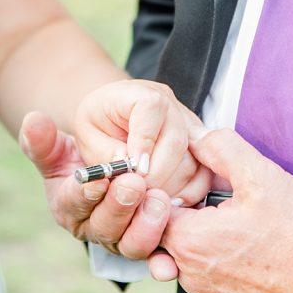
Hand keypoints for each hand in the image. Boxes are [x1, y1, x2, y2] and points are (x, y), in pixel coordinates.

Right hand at [19, 111, 176, 273]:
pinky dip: (163, 258)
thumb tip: (32, 121)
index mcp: (69, 208)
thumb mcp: (61, 152)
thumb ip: (45, 141)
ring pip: (133, 244)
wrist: (115, 175)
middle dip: (120, 205)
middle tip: (135, 183)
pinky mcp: (152, 246)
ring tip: (159, 200)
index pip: (73, 203)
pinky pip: (158, 257)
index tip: (98, 178)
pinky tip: (171, 256)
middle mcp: (96, 230)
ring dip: (147, 225)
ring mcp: (124, 242)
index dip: (85, 192)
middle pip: (106, 226)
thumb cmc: (83, 163)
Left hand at [74, 79, 213, 206]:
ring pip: (194, 158)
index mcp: (139, 93)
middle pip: (177, 139)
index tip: (134, 169)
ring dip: (173, 185)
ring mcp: (189, 125)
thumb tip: (132, 174)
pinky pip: (204, 170)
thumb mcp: (88, 136)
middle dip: (158, 173)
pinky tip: (171, 200)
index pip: (152, 108)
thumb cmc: (99, 124)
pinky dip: (190, 190)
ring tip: (151, 198)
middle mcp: (171, 105)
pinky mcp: (199, 144)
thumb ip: (107, 153)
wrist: (112, 117)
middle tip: (140, 193)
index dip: (145, 141)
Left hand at [158, 126, 292, 292]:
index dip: (181, 195)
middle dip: (197, 221)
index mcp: (190, 240)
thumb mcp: (262, 176)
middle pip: (176, 238)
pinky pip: (215, 287)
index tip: (207, 192)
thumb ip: (223, 149)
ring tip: (249, 235)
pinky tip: (256, 260)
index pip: (158, 211)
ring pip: (195, 264)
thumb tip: (198, 138)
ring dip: (212, 248)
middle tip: (233, 211)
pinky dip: (228, 273)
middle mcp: (190, 276)